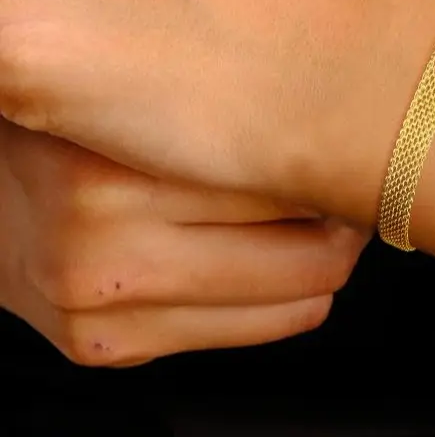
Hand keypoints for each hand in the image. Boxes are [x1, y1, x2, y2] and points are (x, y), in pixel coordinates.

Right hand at [0, 120, 367, 366]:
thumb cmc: (71, 132)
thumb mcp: (139, 94)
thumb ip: (222, 102)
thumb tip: (336, 115)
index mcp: (113, 162)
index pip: (293, 176)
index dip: (340, 165)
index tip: (357, 152)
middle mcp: (102, 240)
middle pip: (310, 247)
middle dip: (343, 220)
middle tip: (344, 192)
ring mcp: (104, 305)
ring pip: (296, 298)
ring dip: (322, 260)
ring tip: (320, 224)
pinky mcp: (107, 347)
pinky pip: (253, 331)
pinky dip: (284, 300)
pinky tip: (275, 261)